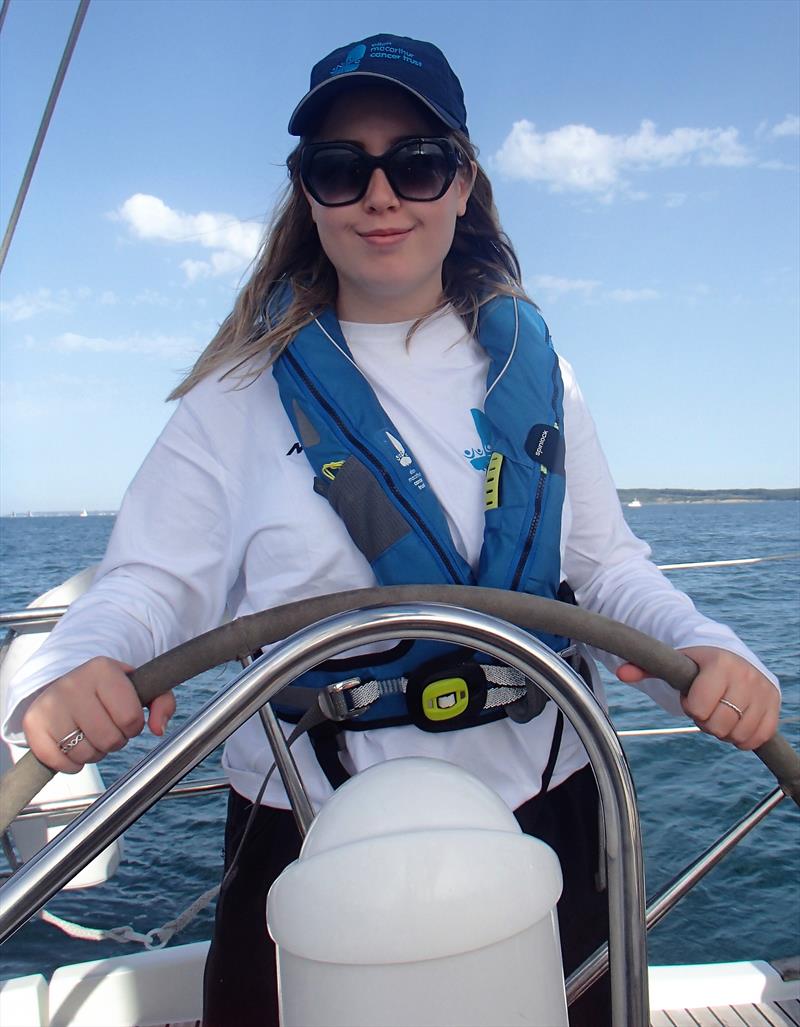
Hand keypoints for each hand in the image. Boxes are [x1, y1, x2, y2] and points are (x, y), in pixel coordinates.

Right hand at [21, 656, 175, 773]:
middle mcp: (73, 683)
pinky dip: (70, 764)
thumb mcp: (139, 687)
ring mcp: (49, 704)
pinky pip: (59, 762)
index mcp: (102, 669)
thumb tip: (159, 728)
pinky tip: (72, 745)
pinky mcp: (33, 724)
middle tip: (107, 727)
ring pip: (85, 754)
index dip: (133, 726)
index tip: (126, 718)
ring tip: (89, 734)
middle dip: (114, 740)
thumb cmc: (107, 691)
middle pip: (109, 739)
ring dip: (93, 752)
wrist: (64, 685)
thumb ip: (162, 703)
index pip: (131, 718)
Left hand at [616, 646, 779, 749]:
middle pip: (718, 724)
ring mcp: (763, 691)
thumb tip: (620, 672)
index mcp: (719, 663)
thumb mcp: (674, 662)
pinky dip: (743, 736)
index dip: (691, 706)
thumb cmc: (698, 664)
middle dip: (707, 720)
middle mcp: (745, 676)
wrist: (733, 657)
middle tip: (706, 707)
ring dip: (725, 730)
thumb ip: (646, 668)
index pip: (699, 706)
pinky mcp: (774, 705)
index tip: (692, 697)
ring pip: (738, 734)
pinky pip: (757, 738)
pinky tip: (736, 720)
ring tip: (721, 711)